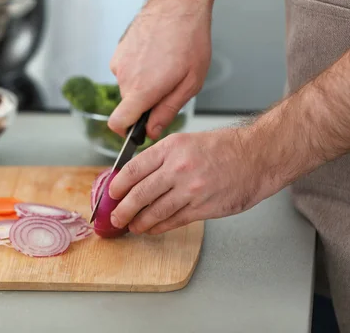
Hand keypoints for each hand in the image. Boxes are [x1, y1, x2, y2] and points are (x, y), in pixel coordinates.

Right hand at [108, 0, 212, 139]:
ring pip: (128, 86)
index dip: (125, 132)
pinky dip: (139, 68)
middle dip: (146, 102)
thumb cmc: (190, 39)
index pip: (118, 123)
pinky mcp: (118, 50)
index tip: (136, 131)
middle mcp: (124, 77)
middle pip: (128, 104)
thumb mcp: (190, 83)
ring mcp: (119, 62)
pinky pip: (127, 69)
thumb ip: (167, 111)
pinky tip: (156, 54)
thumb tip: (152, 131)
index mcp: (142, 89)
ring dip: (144, 83)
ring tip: (165, 64)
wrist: (178, 3)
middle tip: (170, 84)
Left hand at [108, 128, 266, 234]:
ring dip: (139, 222)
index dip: (118, 185)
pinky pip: (174, 220)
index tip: (112, 194)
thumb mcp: (187, 141)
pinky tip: (152, 228)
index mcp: (172, 147)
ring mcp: (191, 189)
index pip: (134, 168)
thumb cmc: (224, 148)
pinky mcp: (204, 207)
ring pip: (155, 211)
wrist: (258, 157)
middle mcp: (178, 168)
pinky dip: (160, 227)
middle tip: (115, 217)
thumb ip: (162, 158)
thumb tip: (137, 177)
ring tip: (131, 226)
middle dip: (123, 209)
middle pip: (140, 193)